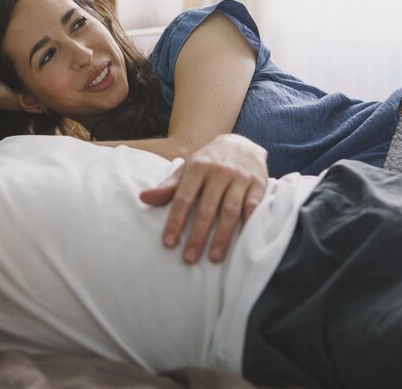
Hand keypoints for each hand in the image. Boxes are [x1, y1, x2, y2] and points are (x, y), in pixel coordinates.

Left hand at [140, 134, 267, 263]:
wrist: (241, 143)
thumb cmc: (208, 161)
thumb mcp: (187, 169)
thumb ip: (167, 186)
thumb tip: (143, 198)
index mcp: (197, 168)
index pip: (183, 198)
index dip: (175, 221)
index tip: (168, 243)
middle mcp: (219, 172)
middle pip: (207, 209)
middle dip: (197, 235)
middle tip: (189, 258)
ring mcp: (240, 178)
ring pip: (231, 211)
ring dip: (222, 236)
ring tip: (213, 258)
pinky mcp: (259, 184)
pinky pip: (254, 205)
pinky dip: (249, 222)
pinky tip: (243, 241)